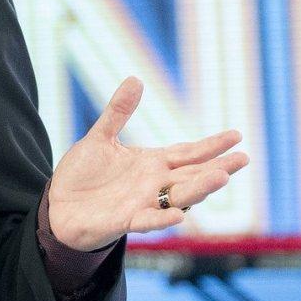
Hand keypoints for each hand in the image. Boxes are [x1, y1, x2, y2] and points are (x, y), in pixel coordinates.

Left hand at [45, 76, 248, 250]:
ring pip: (179, 198)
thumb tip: (136, 79)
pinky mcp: (124, 221)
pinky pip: (148, 221)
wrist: (57, 206)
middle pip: (193, 176)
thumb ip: (118, 112)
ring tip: (221, 177)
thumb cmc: (82, 174)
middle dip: (217, 167)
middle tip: (243, 159)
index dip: (211, 145)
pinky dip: (163, 220)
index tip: (237, 135)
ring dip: (199, 189)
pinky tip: (180, 216)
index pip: (188, 153)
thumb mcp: (100, 137)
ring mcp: (142, 204)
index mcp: (152, 163)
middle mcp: (154, 185)